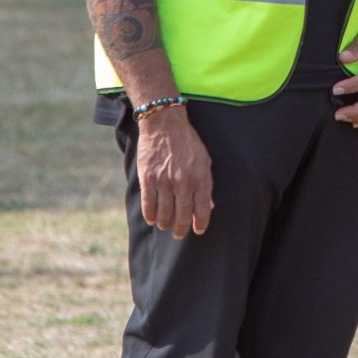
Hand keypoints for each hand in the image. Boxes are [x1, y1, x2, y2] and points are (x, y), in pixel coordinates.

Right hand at [135, 107, 212, 238]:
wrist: (164, 124)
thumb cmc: (187, 142)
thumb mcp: (204, 160)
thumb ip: (206, 183)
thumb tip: (209, 205)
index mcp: (200, 177)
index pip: (203, 209)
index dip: (200, 224)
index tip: (198, 230)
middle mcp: (183, 182)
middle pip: (182, 216)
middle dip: (181, 229)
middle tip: (179, 234)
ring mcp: (164, 182)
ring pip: (164, 214)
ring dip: (164, 223)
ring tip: (165, 224)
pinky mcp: (148, 179)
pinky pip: (148, 205)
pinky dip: (150, 216)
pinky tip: (152, 218)